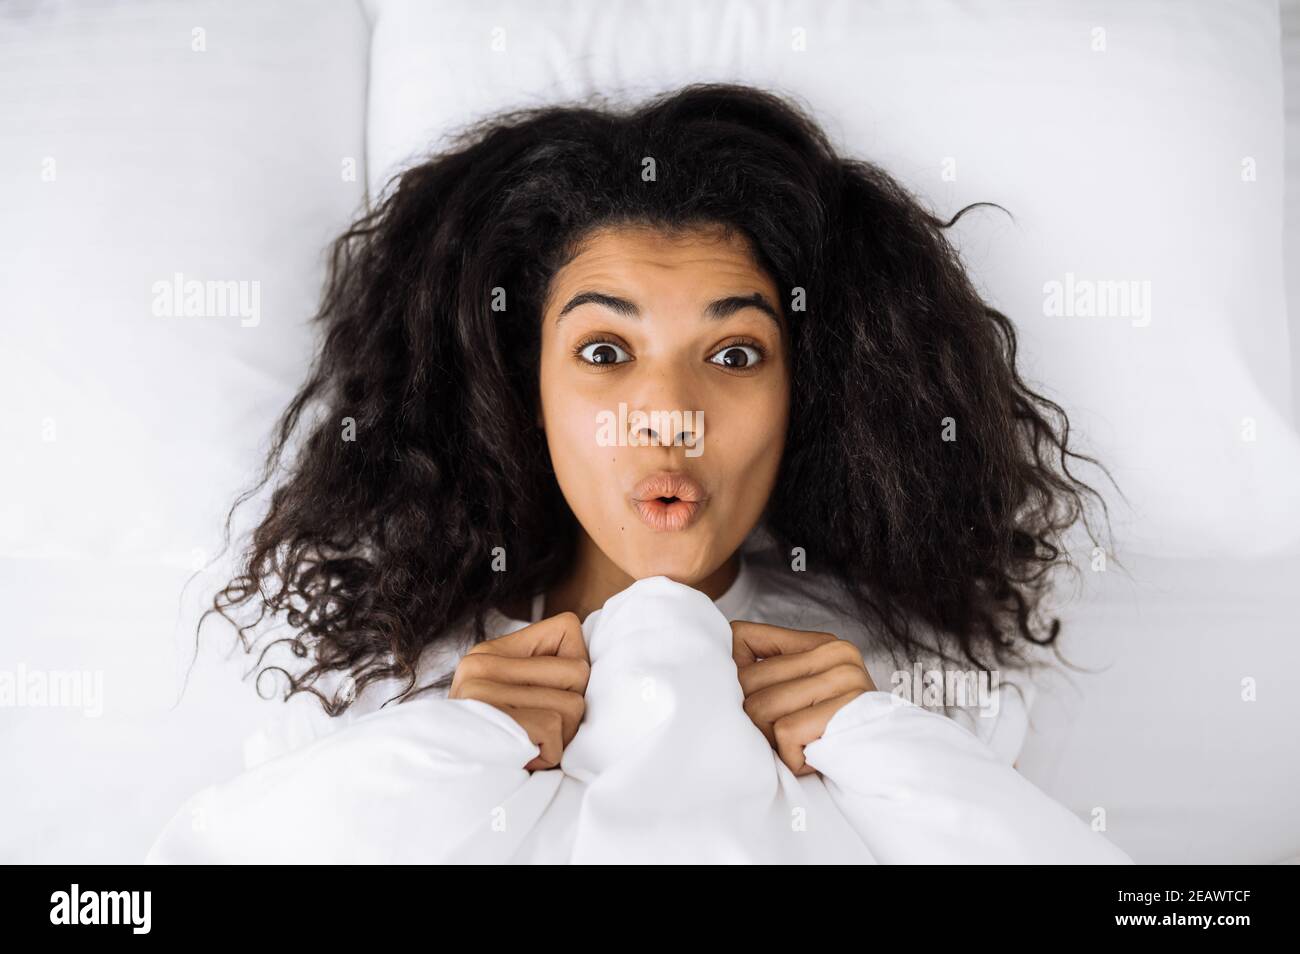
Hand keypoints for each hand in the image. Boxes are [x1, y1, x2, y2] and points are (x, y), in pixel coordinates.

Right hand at [449, 611, 589, 771]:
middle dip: (572, 710)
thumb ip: (542, 671)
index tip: (552, 694)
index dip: (575, 664)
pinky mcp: (495, 722)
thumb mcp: (510, 695)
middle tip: (541, 729)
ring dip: (562, 736)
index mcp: (489, 653)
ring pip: (574, 704)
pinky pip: (556, 729)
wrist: (457, 793)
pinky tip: (525, 758)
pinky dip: (550, 754)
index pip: (568, 627)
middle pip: (579, 671)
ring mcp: (484, 694)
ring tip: (532, 744)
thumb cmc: (500, 746)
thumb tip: (589, 663)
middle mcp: (481, 666)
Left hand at [731, 620, 875, 776]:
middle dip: (753, 719)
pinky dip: (791, 758)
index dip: (732, 674)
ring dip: (773, 742)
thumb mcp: (803, 693)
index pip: (742, 637)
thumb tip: (713, 657)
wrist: (889, 769)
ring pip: (760, 709)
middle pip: (746, 681)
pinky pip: (785, 734)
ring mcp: (843, 680)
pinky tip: (812, 758)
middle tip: (780, 737)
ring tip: (799, 747)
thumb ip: (769, 671)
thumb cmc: (835, 737)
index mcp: (821, 644)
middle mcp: (835, 654)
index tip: (745, 702)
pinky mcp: (842, 712)